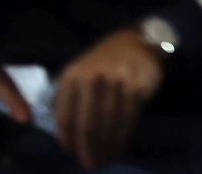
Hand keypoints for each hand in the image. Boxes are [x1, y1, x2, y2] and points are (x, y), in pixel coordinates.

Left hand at [52, 27, 163, 169]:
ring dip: (106, 147)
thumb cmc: (102, 64)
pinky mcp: (138, 86)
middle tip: (89, 165)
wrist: (137, 41)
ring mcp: (117, 81)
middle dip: (87, 149)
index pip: (65, 115)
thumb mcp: (79, 73)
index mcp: (73, 76)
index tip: (70, 153)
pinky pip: (128, 118)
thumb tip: (62, 135)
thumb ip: (68, 99)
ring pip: (109, 124)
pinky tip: (118, 147)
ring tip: (104, 159)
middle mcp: (93, 77)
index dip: (67, 138)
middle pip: (88, 124)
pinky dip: (122, 137)